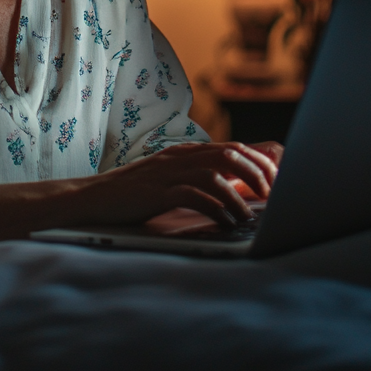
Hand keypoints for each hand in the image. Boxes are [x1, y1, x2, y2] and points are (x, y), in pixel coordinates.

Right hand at [79, 141, 281, 228]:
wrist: (93, 198)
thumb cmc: (133, 194)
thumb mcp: (169, 179)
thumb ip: (196, 177)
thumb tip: (233, 188)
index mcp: (184, 152)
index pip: (232, 148)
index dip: (259, 162)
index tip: (276, 180)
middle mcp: (179, 157)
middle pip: (229, 155)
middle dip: (257, 174)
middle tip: (272, 196)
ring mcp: (168, 173)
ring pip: (215, 173)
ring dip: (238, 195)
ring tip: (248, 215)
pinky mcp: (157, 192)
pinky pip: (193, 196)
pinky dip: (214, 208)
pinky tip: (224, 222)